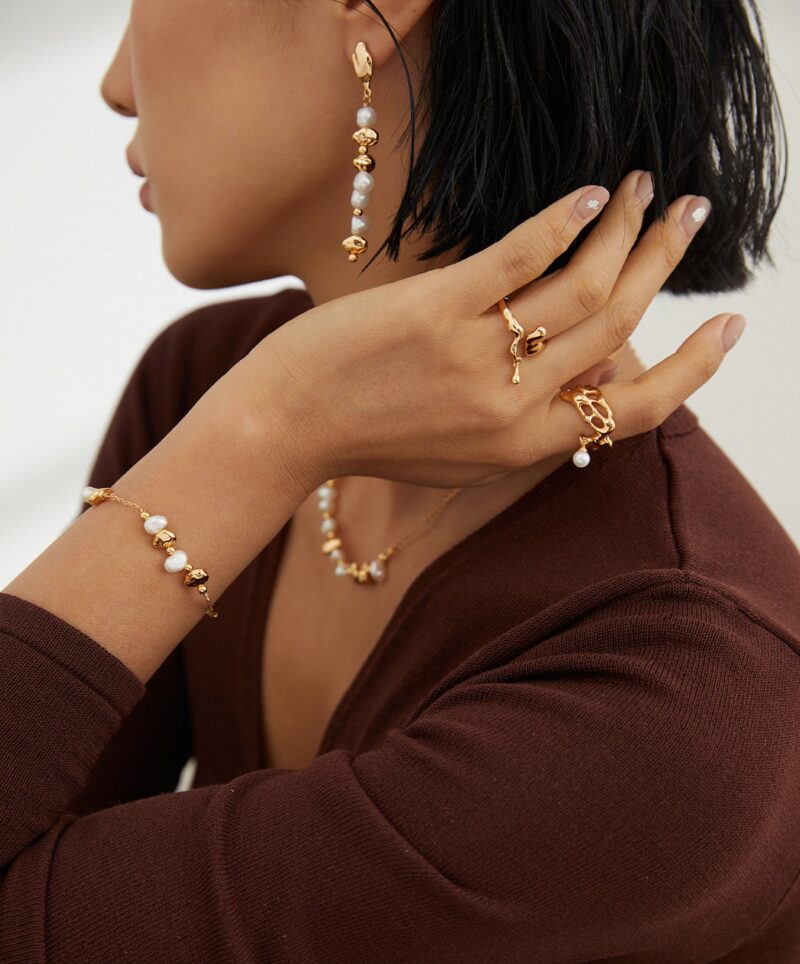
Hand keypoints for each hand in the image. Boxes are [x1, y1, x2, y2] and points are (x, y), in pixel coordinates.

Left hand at [243, 170, 739, 490]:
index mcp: (527, 446)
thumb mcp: (464, 457)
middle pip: (620, 326)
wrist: (287, 427)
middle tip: (690, 214)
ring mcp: (478, 358)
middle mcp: (514, 406)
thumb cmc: (375, 437)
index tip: (729, 323)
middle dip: (666, 263)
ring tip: (643, 189)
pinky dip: (563, 218)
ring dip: (625, 228)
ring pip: (584, 287)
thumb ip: (530, 424)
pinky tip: (588, 193)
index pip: (640, 411)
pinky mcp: (437, 312)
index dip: (696, 366)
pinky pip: (521, 256)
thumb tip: (592, 376)